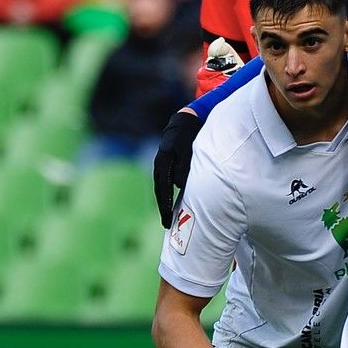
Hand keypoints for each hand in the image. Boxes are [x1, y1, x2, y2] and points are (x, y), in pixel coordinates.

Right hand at [153, 109, 202, 226]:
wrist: (183, 124)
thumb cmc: (189, 137)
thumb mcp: (188, 150)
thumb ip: (183, 167)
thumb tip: (178, 184)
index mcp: (164, 162)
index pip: (164, 189)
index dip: (166, 205)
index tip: (168, 219)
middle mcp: (159, 165)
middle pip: (160, 191)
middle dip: (164, 208)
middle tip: (167, 224)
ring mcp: (160, 165)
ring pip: (161, 188)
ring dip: (164, 202)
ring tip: (168, 218)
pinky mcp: (165, 165)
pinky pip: (164, 183)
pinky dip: (167, 194)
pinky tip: (172, 203)